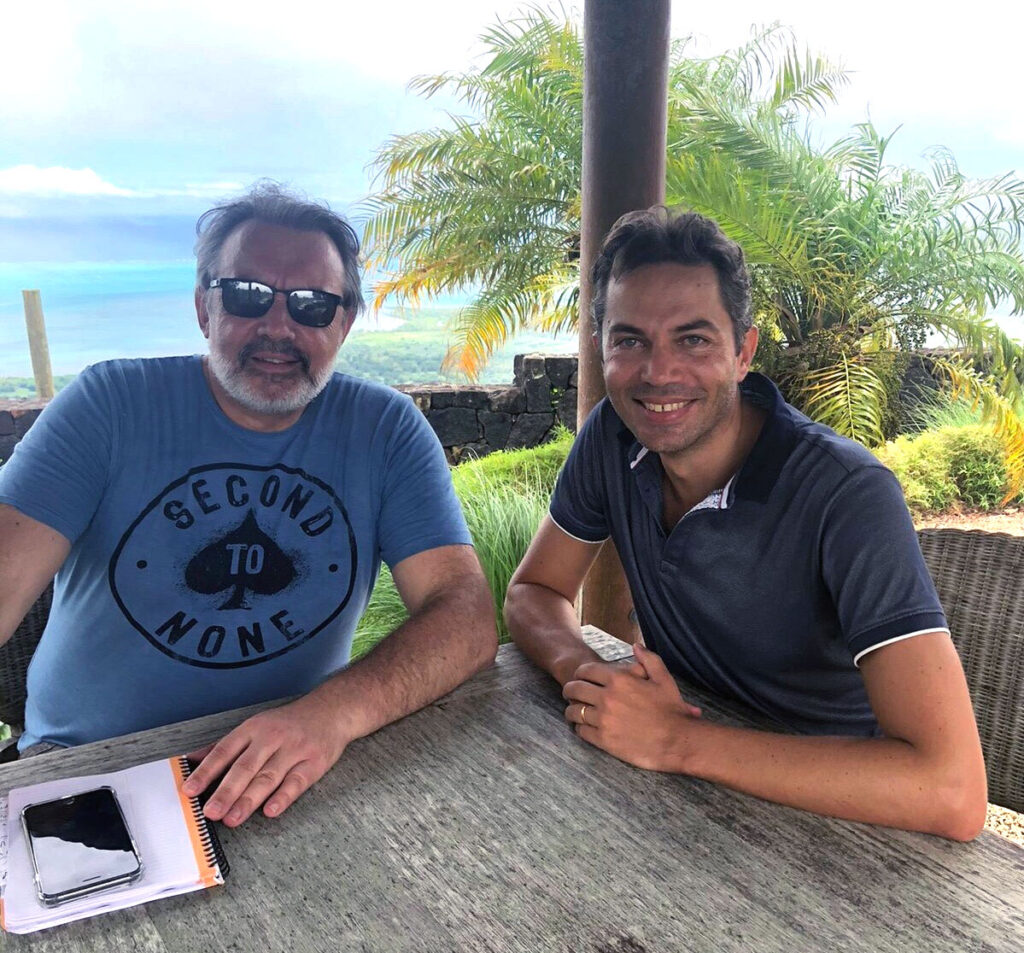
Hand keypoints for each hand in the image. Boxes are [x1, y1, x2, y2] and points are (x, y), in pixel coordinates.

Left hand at [182, 697, 349, 826]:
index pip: (225, 750)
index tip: (190, 790)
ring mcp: (294, 750)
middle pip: (246, 767)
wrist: (332, 711)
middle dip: (227, 791)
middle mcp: (272, 738)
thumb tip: (192, 760)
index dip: (207, 771)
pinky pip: (297, 782)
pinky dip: (283, 797)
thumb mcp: (256, 725)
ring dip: (249, 799)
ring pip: (268, 777)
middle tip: (211, 811)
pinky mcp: (314, 763)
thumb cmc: (289, 723)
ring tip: (232, 818)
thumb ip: (225, 746)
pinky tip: (271, 810)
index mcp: (254, 728)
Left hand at [562, 643, 701, 770]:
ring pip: (574, 711)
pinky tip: (584, 727)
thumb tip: (636, 646)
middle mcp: (607, 698)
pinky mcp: (604, 740)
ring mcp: (604, 720)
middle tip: (570, 693)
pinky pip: (581, 731)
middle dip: (569, 690)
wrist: (678, 741)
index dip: (579, 673)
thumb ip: (648, 659)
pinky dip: (580, 728)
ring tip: (574, 711)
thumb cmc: (672, 710)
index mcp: (619, 680)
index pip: (586, 671)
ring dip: (572, 710)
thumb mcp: (663, 678)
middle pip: (574, 689)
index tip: (579, 678)